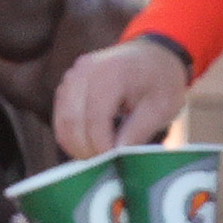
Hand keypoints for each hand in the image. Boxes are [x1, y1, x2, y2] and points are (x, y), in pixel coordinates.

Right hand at [0, 0, 140, 121]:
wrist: (109, 125)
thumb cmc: (59, 102)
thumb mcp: (17, 81)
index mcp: (78, 6)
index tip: (63, 20)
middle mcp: (109, 0)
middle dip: (88, 2)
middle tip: (79, 36)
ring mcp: (134, 10)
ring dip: (108, 12)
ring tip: (98, 45)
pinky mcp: (150, 23)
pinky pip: (136, 8)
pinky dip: (126, 23)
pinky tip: (115, 49)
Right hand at [51, 37, 188, 159]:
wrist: (153, 55)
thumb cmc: (161, 81)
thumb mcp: (160, 108)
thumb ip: (137, 133)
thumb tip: (116, 158)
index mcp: (112, 73)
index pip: (95, 117)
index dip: (101, 146)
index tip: (114, 163)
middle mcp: (85, 71)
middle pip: (73, 121)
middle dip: (87, 150)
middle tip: (105, 167)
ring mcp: (73, 76)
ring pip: (63, 122)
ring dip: (76, 146)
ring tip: (98, 159)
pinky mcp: (67, 85)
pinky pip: (61, 118)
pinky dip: (71, 136)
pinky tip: (89, 146)